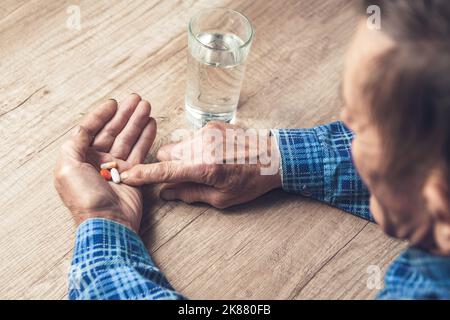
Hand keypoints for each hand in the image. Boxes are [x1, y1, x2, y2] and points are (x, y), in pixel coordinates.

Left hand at [54, 94, 155, 232]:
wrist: (108, 223)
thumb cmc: (85, 199)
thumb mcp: (67, 168)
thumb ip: (74, 144)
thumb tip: (83, 129)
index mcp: (79, 159)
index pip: (90, 130)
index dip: (101, 115)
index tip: (113, 102)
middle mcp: (98, 161)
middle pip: (112, 131)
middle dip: (124, 114)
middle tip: (136, 99)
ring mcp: (117, 168)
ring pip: (128, 139)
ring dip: (137, 122)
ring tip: (146, 106)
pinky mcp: (133, 174)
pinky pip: (140, 151)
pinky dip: (146, 137)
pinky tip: (151, 124)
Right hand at [120, 121, 280, 208]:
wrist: (274, 157)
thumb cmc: (251, 182)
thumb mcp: (222, 198)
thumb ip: (190, 194)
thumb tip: (166, 193)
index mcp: (205, 167)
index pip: (165, 171)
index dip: (143, 175)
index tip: (125, 176)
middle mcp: (202, 146)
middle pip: (167, 153)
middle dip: (170, 165)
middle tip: (186, 175)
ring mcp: (208, 132)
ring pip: (178, 145)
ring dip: (183, 157)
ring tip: (206, 165)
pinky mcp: (213, 125)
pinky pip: (192, 137)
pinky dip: (195, 147)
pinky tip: (216, 154)